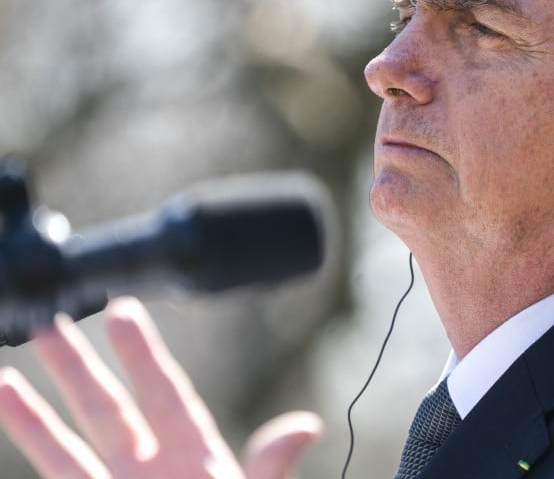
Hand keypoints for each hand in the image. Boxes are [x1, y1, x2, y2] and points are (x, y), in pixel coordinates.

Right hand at [0, 297, 321, 478]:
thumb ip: (266, 469)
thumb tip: (304, 426)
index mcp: (195, 457)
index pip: (165, 393)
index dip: (143, 354)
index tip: (123, 310)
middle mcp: (150, 471)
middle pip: (107, 408)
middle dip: (77, 366)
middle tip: (50, 318)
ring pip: (67, 448)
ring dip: (33, 416)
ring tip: (5, 377)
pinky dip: (30, 455)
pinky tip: (8, 423)